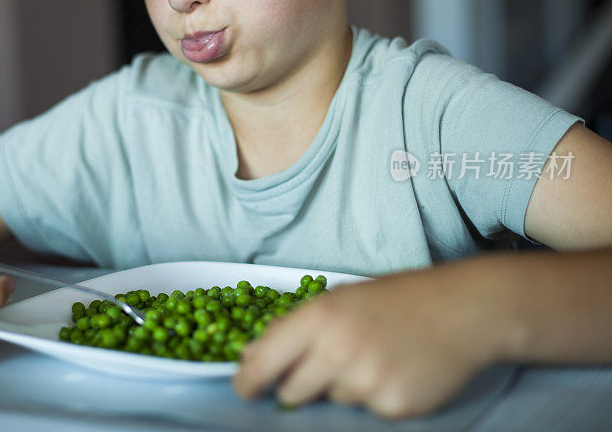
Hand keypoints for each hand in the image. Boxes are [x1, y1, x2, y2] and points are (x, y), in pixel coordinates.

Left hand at [233, 268, 498, 418]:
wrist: (466, 309)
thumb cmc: (400, 299)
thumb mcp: (341, 298)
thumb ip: (296, 327)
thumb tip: (252, 356)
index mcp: (319, 317)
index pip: (264, 362)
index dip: (249, 380)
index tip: (245, 389)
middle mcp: (337, 351)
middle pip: (292, 392)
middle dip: (300, 385)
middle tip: (329, 364)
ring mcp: (365, 383)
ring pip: (331, 401)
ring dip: (343, 388)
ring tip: (376, 357)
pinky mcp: (392, 407)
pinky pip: (366, 413)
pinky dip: (375, 398)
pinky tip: (397, 370)